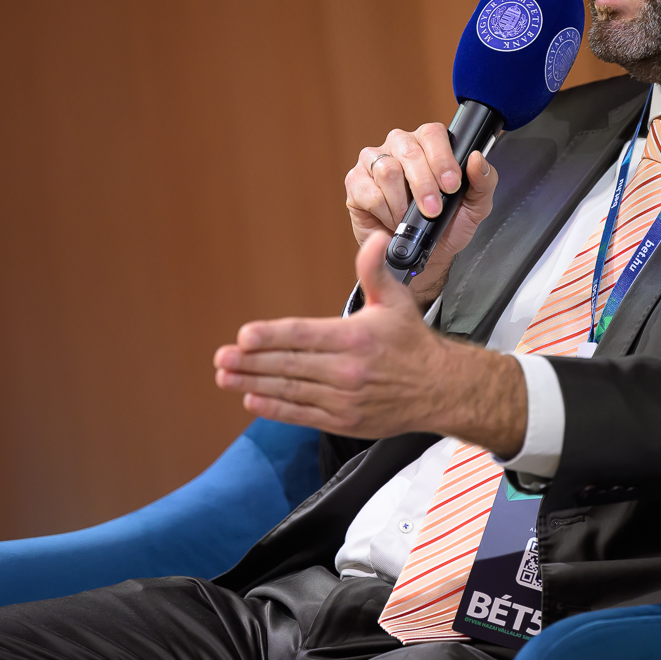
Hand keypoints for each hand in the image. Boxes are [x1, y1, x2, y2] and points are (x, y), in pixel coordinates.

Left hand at [213, 233, 526, 455]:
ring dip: (253, 385)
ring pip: (290, 391)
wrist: (440, 389)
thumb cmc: (412, 343)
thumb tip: (375, 239)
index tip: (243, 336)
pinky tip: (251, 400)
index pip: (304, 335)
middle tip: (221, 358)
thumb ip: (375, 271)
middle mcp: (347, 370)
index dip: (272, 336)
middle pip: (290, 365)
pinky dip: (275, 409)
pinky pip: (302, 414)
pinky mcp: (344, 420)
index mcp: (356, 337)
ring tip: (226, 377)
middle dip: (251, 363)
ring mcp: (344, 399)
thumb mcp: (397, 301)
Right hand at [347, 124, 498, 306]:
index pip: (433, 134)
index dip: (442, 160)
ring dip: (403, 202)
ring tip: (410, 218)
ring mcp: (374, 161)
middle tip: (433, 211)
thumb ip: (483, 181)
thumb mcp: (476, 206)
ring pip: (387, 170)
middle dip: (424, 185)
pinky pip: (368, 190)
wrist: (424, 254)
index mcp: (429, 143)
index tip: (451, 186)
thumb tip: (475, 158)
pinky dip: (384, 211)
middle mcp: (400, 145)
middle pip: (408, 151)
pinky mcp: (356, 181)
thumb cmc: (448, 224)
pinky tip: (391, 219)